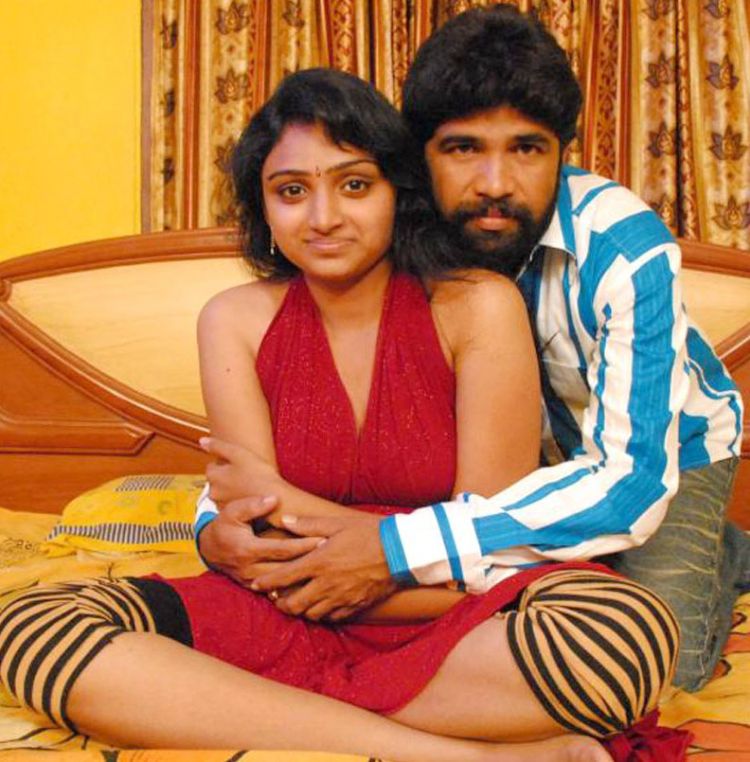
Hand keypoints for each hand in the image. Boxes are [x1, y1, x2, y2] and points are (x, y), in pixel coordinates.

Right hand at [198, 495, 322, 587]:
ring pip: (282, 585)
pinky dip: (292, 589)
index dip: (304, 546)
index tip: (324, 540)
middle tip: (333, 557)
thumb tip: (273, 499)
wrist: (209, 549)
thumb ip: (253, 505)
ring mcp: (251, 581)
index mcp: (248, 549)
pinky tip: (311, 585)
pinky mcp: (253, 588)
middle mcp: (251, 569)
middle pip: (286, 569)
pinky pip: (276, 592)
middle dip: (310, 564)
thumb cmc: (225, 525)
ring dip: (304, 579)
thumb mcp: (233, 511)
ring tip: (327, 573)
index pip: (282, 549)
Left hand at [200, 436, 279, 505]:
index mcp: (213, 476)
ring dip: (232, 486)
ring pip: (224, 490)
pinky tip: (249, 493)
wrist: (276, 500)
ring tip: (249, 482)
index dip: (225, 463)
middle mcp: (213, 492)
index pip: (212, 466)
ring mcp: (222, 505)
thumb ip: (218, 446)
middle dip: (226, 475)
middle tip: (245, 472)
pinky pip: (231, 501)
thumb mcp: (239, 453)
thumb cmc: (259, 476)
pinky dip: (237, 497)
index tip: (239, 463)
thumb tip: (202, 441)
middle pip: (217, 479)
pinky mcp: (233, 513)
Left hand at [251, 514, 397, 620]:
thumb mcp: (337, 523)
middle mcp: (327, 584)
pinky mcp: (355, 605)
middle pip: (294, 604)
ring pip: (311, 614)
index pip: (284, 577)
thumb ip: (309, 524)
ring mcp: (341, 598)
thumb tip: (285, 521)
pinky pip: (332, 617)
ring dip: (301, 609)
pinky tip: (322, 606)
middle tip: (276, 598)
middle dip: (280, 603)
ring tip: (297, 602)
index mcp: (319, 562)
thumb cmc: (369, 533)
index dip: (266, 582)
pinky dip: (323, 614)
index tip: (255, 584)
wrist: (401, 552)